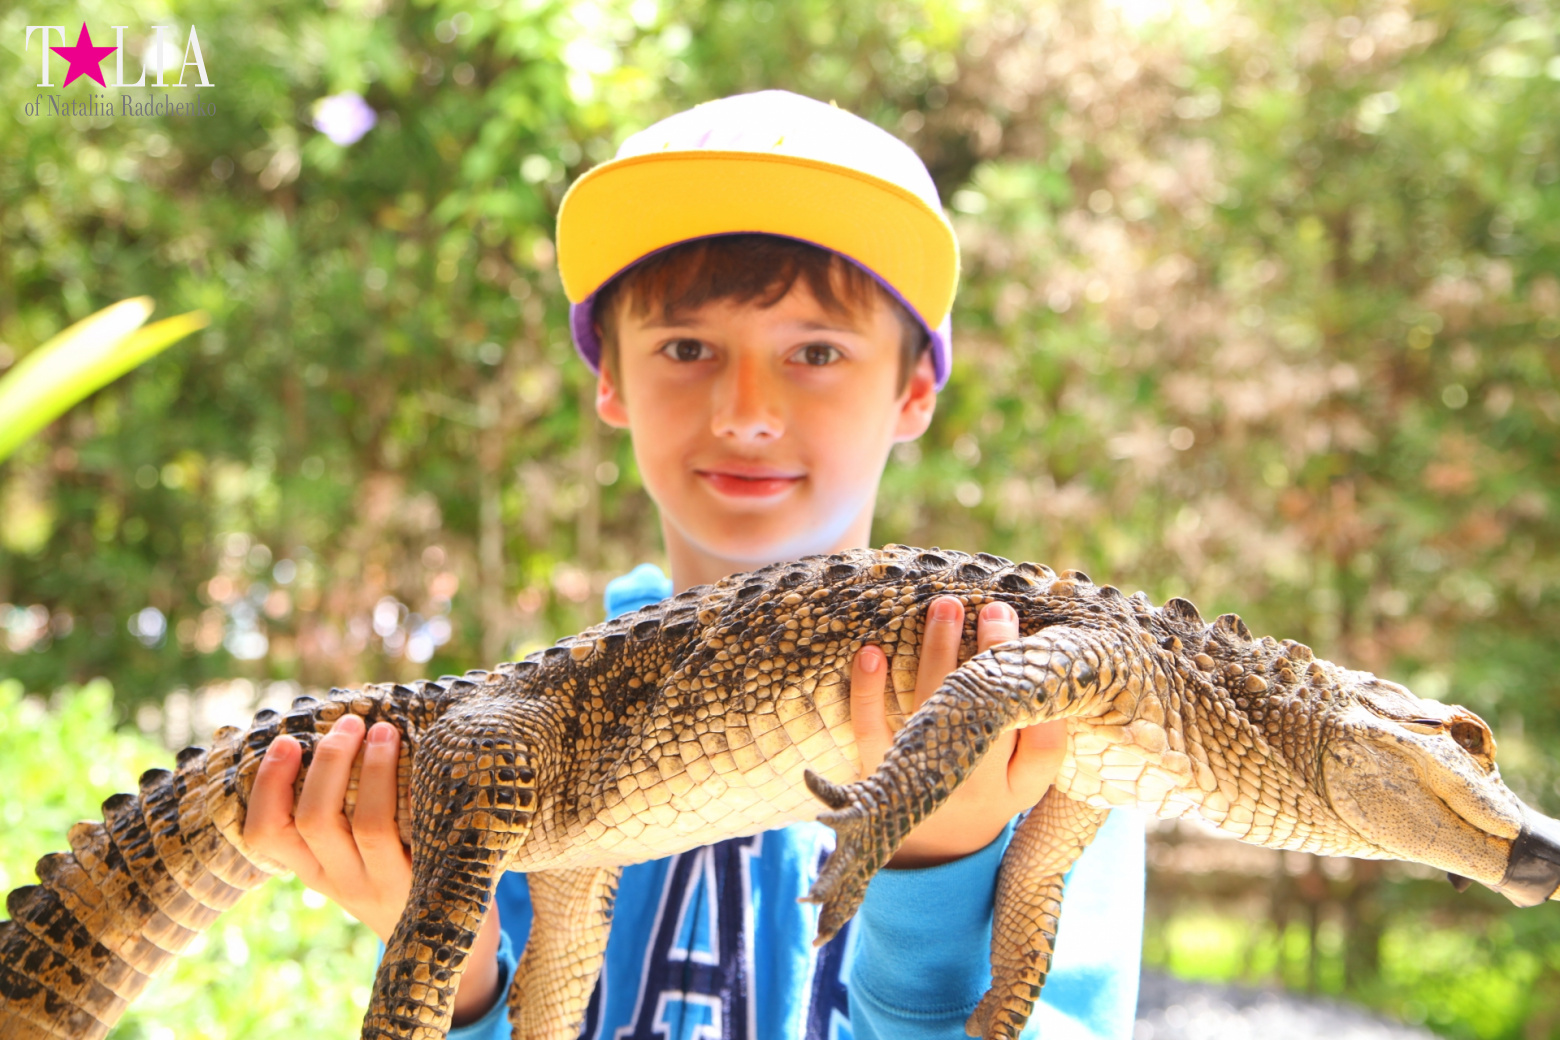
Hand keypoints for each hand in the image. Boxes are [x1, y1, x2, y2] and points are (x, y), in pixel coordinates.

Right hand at [243, 713, 504, 1024]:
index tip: (286, 741)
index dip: (268, 785)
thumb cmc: (397, 879)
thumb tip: (332, 735)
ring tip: (385, 731)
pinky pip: (420, 835)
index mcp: (315, 872)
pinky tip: (427, 762)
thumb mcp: (354, 860)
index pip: (265, 835)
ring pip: (368, 825)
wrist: (448, 942)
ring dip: (373, 770)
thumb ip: (338, 817)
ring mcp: (388, 886)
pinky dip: (417, 793)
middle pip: (315, 821)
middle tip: (350, 723)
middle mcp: (344, 881)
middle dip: (328, 762)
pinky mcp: (431, 883)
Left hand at [849, 596, 1066, 867]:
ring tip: (946, 606)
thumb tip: (1056, 666)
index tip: (1040, 648)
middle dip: (991, 655)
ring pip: (930, 707)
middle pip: (984, 714)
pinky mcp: (880, 768)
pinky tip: (872, 652)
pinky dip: (868, 689)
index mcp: (1019, 787)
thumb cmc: (991, 788)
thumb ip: (1044, 735)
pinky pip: (871, 727)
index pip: (1043, 745)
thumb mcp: (1027, 777)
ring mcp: (925, 775)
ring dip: (937, 651)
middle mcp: (974, 784)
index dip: (1043, 698)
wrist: (934, 844)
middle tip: (997, 609)